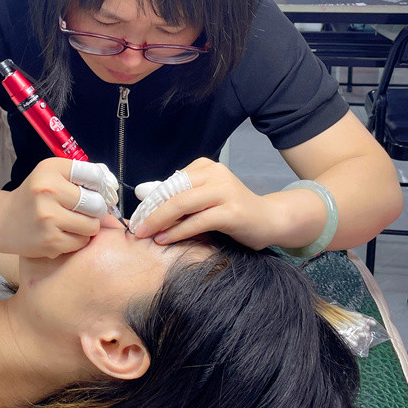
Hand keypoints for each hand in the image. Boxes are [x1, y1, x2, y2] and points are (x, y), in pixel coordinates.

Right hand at [0, 158, 115, 257]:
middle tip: (84, 210)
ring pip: (92, 224)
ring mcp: (49, 217)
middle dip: (95, 209)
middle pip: (96, 203)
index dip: (102, 185)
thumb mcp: (51, 175)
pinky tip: (63, 233)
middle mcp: (48, 191)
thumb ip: (79, 175)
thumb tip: (111, 184)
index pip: (93, 174)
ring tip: (73, 222)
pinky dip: (77, 239)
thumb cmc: (33, 197)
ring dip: (87, 225)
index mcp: (50, 170)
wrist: (2, 221)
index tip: (99, 190)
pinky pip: (82, 241)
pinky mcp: (50, 241)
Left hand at [128, 158, 279, 249]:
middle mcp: (216, 175)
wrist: (270, 220)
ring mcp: (225, 192)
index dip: (151, 199)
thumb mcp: (206, 197)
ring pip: (182, 204)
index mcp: (207, 167)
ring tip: (146, 234)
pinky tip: (164, 240)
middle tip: (137, 227)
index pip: (171, 182)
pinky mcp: (231, 212)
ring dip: (160, 221)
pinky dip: (177, 231)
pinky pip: (197, 221)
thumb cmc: (234, 210)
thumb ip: (183, 195)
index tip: (138, 215)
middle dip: (151, 211)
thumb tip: (146, 197)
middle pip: (174, 192)